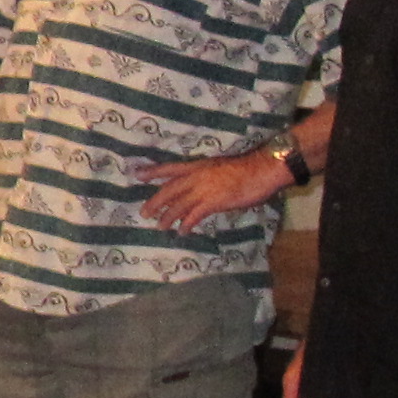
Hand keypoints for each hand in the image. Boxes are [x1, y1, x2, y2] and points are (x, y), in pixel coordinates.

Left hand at [143, 144, 292, 231]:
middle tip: (144, 212)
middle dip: (155, 201)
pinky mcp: (212, 202)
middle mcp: (196, 177)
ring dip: (167, 216)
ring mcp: (203, 189)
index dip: (153, 172)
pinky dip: (186, 224)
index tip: (137, 174)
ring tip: (160, 226)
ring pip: (178, 205)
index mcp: (198, 166)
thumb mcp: (220, 168)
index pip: (170, 168)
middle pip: (169, 190)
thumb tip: (202, 190)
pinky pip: (194, 216)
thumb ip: (208, 178)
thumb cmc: (246, 169)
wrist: (261, 169)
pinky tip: (182, 232)